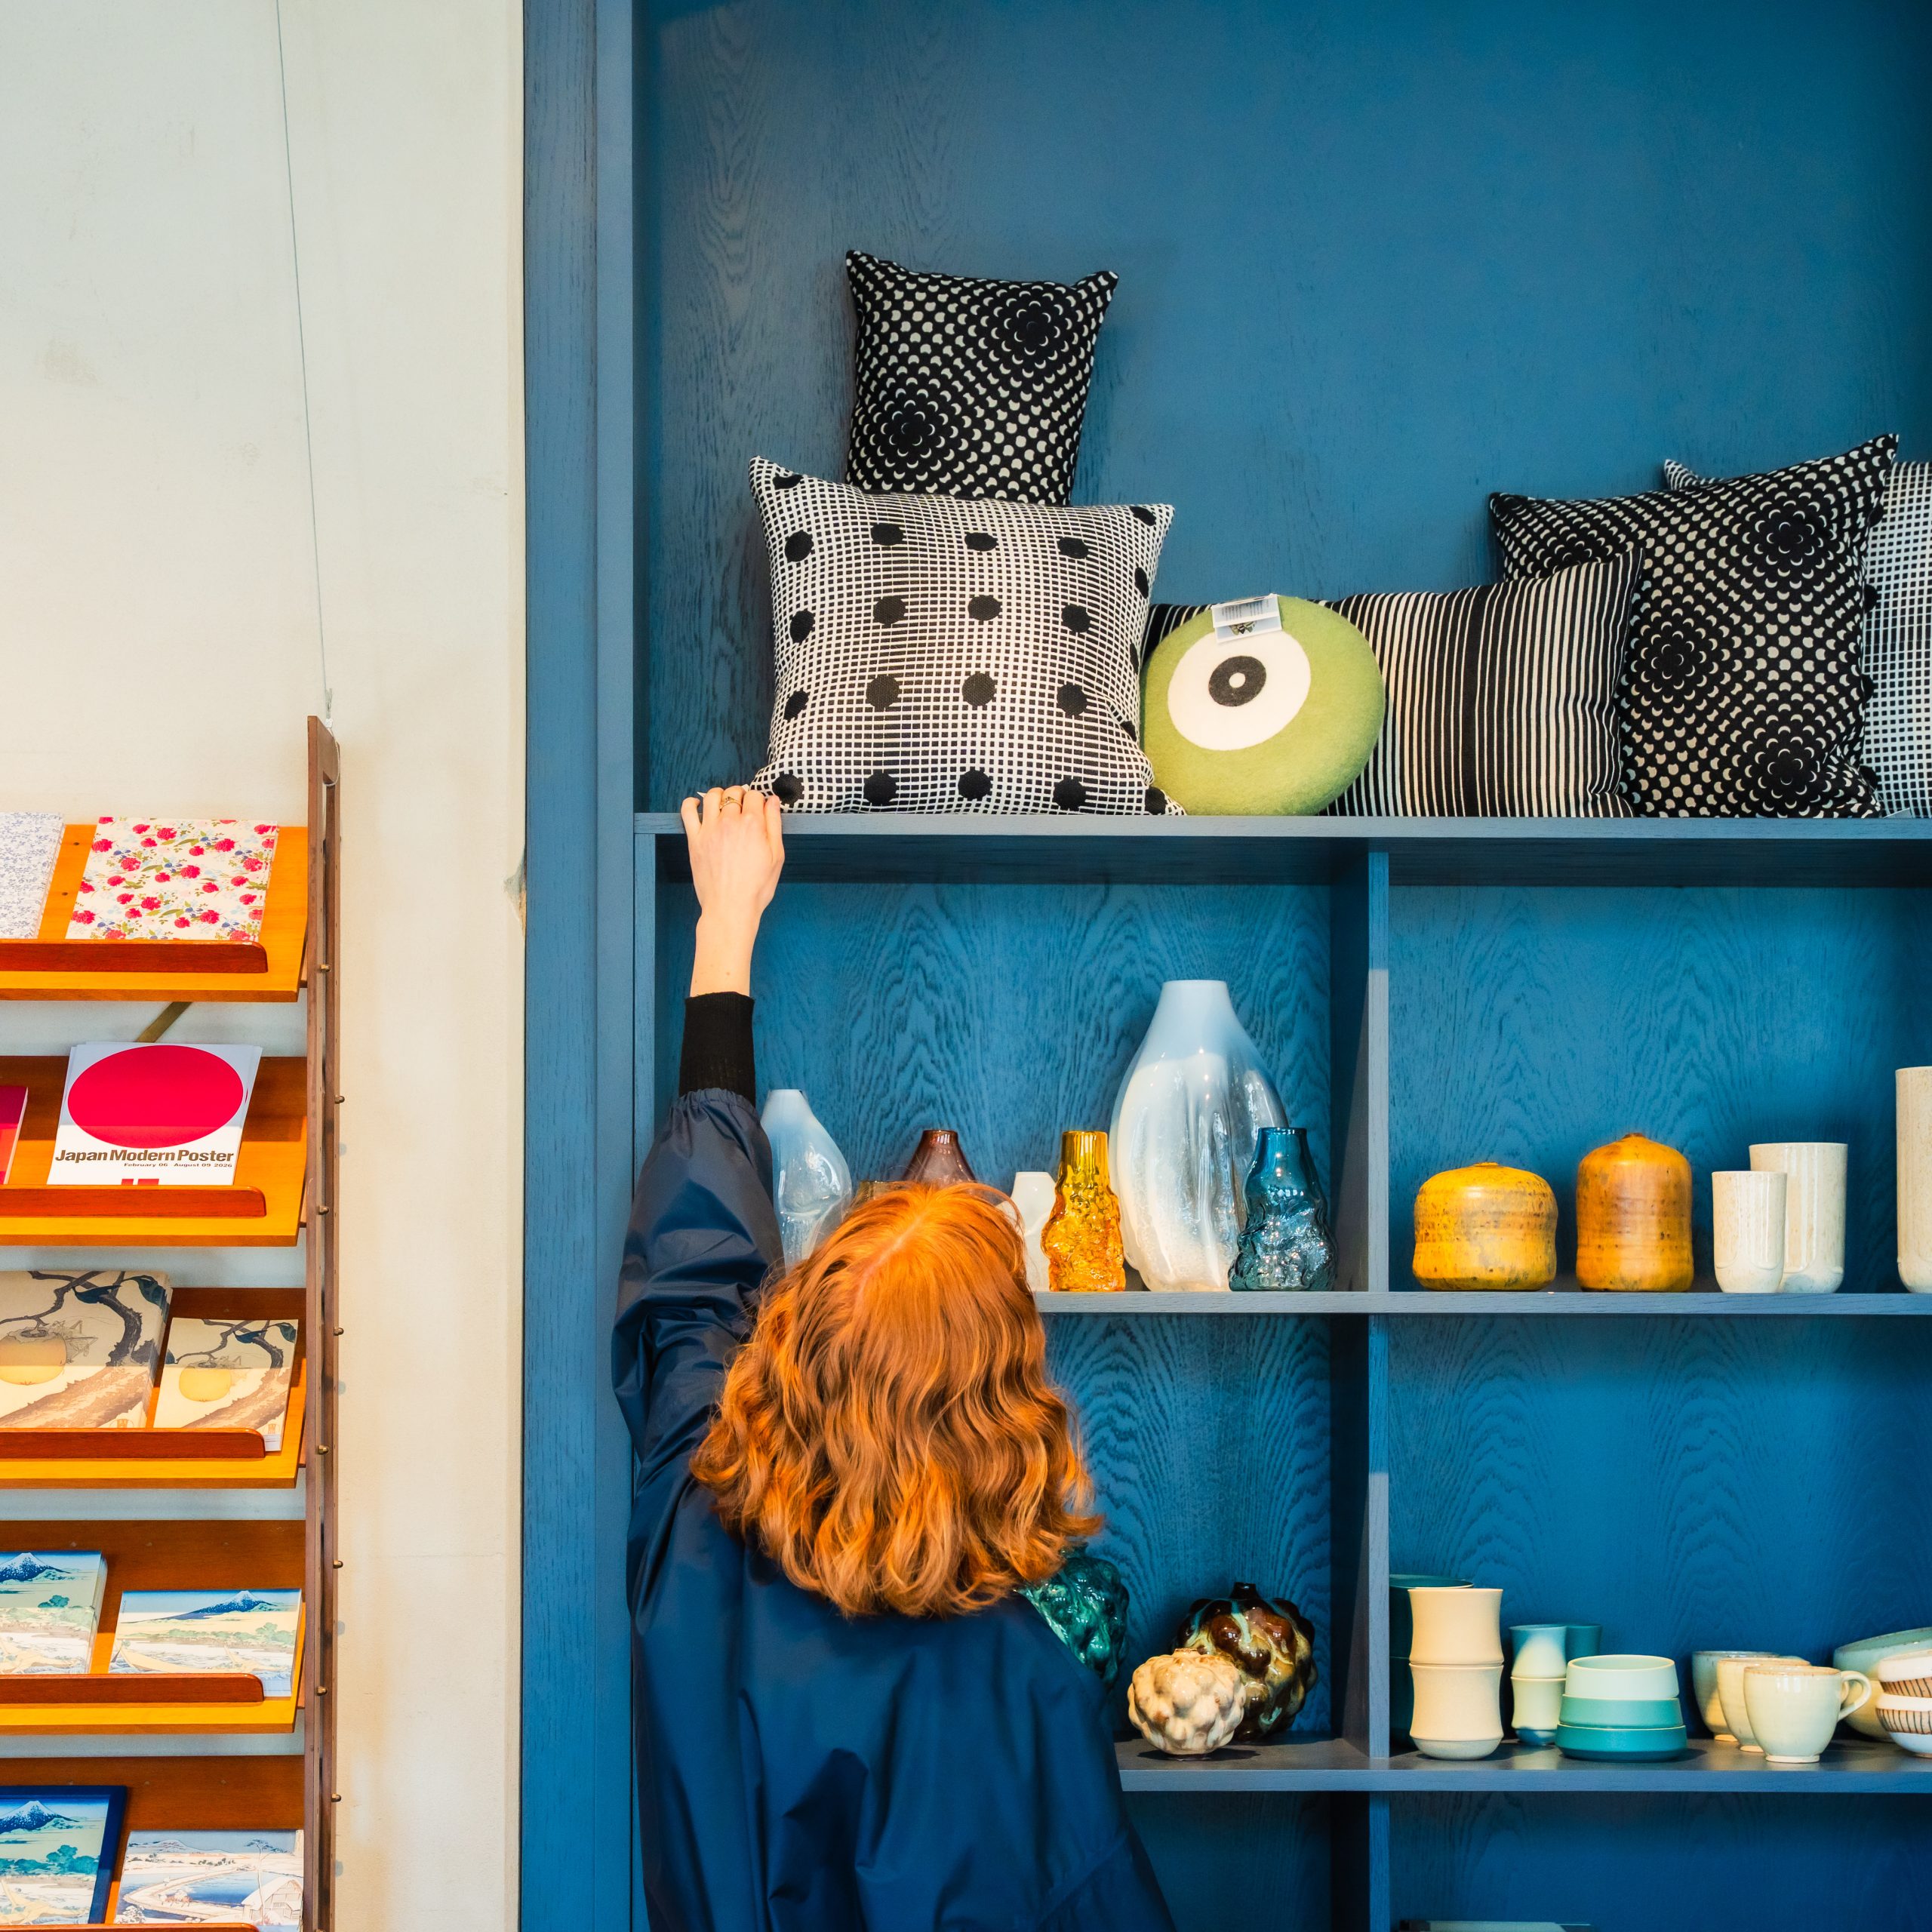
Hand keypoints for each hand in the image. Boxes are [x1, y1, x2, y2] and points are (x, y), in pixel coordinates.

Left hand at [682, 786, 784, 994]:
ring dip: (720, 794)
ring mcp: (710, 829)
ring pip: (712, 796)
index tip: (758, 807)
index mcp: (753, 824)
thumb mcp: (776, 856)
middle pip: (734, 792)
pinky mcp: (695, 839)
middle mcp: (730, 821)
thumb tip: (772, 801)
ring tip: (724, 803)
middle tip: (743, 806)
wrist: (731, 907)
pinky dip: (692, 803)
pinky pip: (688, 811)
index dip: (759, 799)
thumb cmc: (756, 887)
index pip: (755, 795)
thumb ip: (774, 824)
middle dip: (741, 795)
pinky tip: (699, 806)